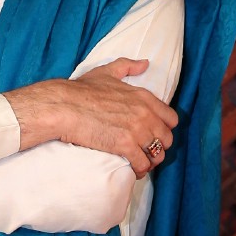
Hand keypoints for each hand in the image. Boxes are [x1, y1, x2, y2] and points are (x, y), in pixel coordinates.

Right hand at [6, 60, 177, 175]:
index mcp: (144, 97)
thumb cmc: (81, 90)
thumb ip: (128, 66)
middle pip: (167, 138)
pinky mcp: (125, 146)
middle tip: (148, 152)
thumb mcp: (107, 72)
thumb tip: (145, 64)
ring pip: (157, 154)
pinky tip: (134, 171)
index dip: (165, 129)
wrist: (64, 106)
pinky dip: (140, 170)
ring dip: (151, 161)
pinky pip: (142, 164)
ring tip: (142, 164)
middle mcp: (145, 114)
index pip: (171, 118)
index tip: (155, 134)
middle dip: (160, 147)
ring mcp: (136, 131)